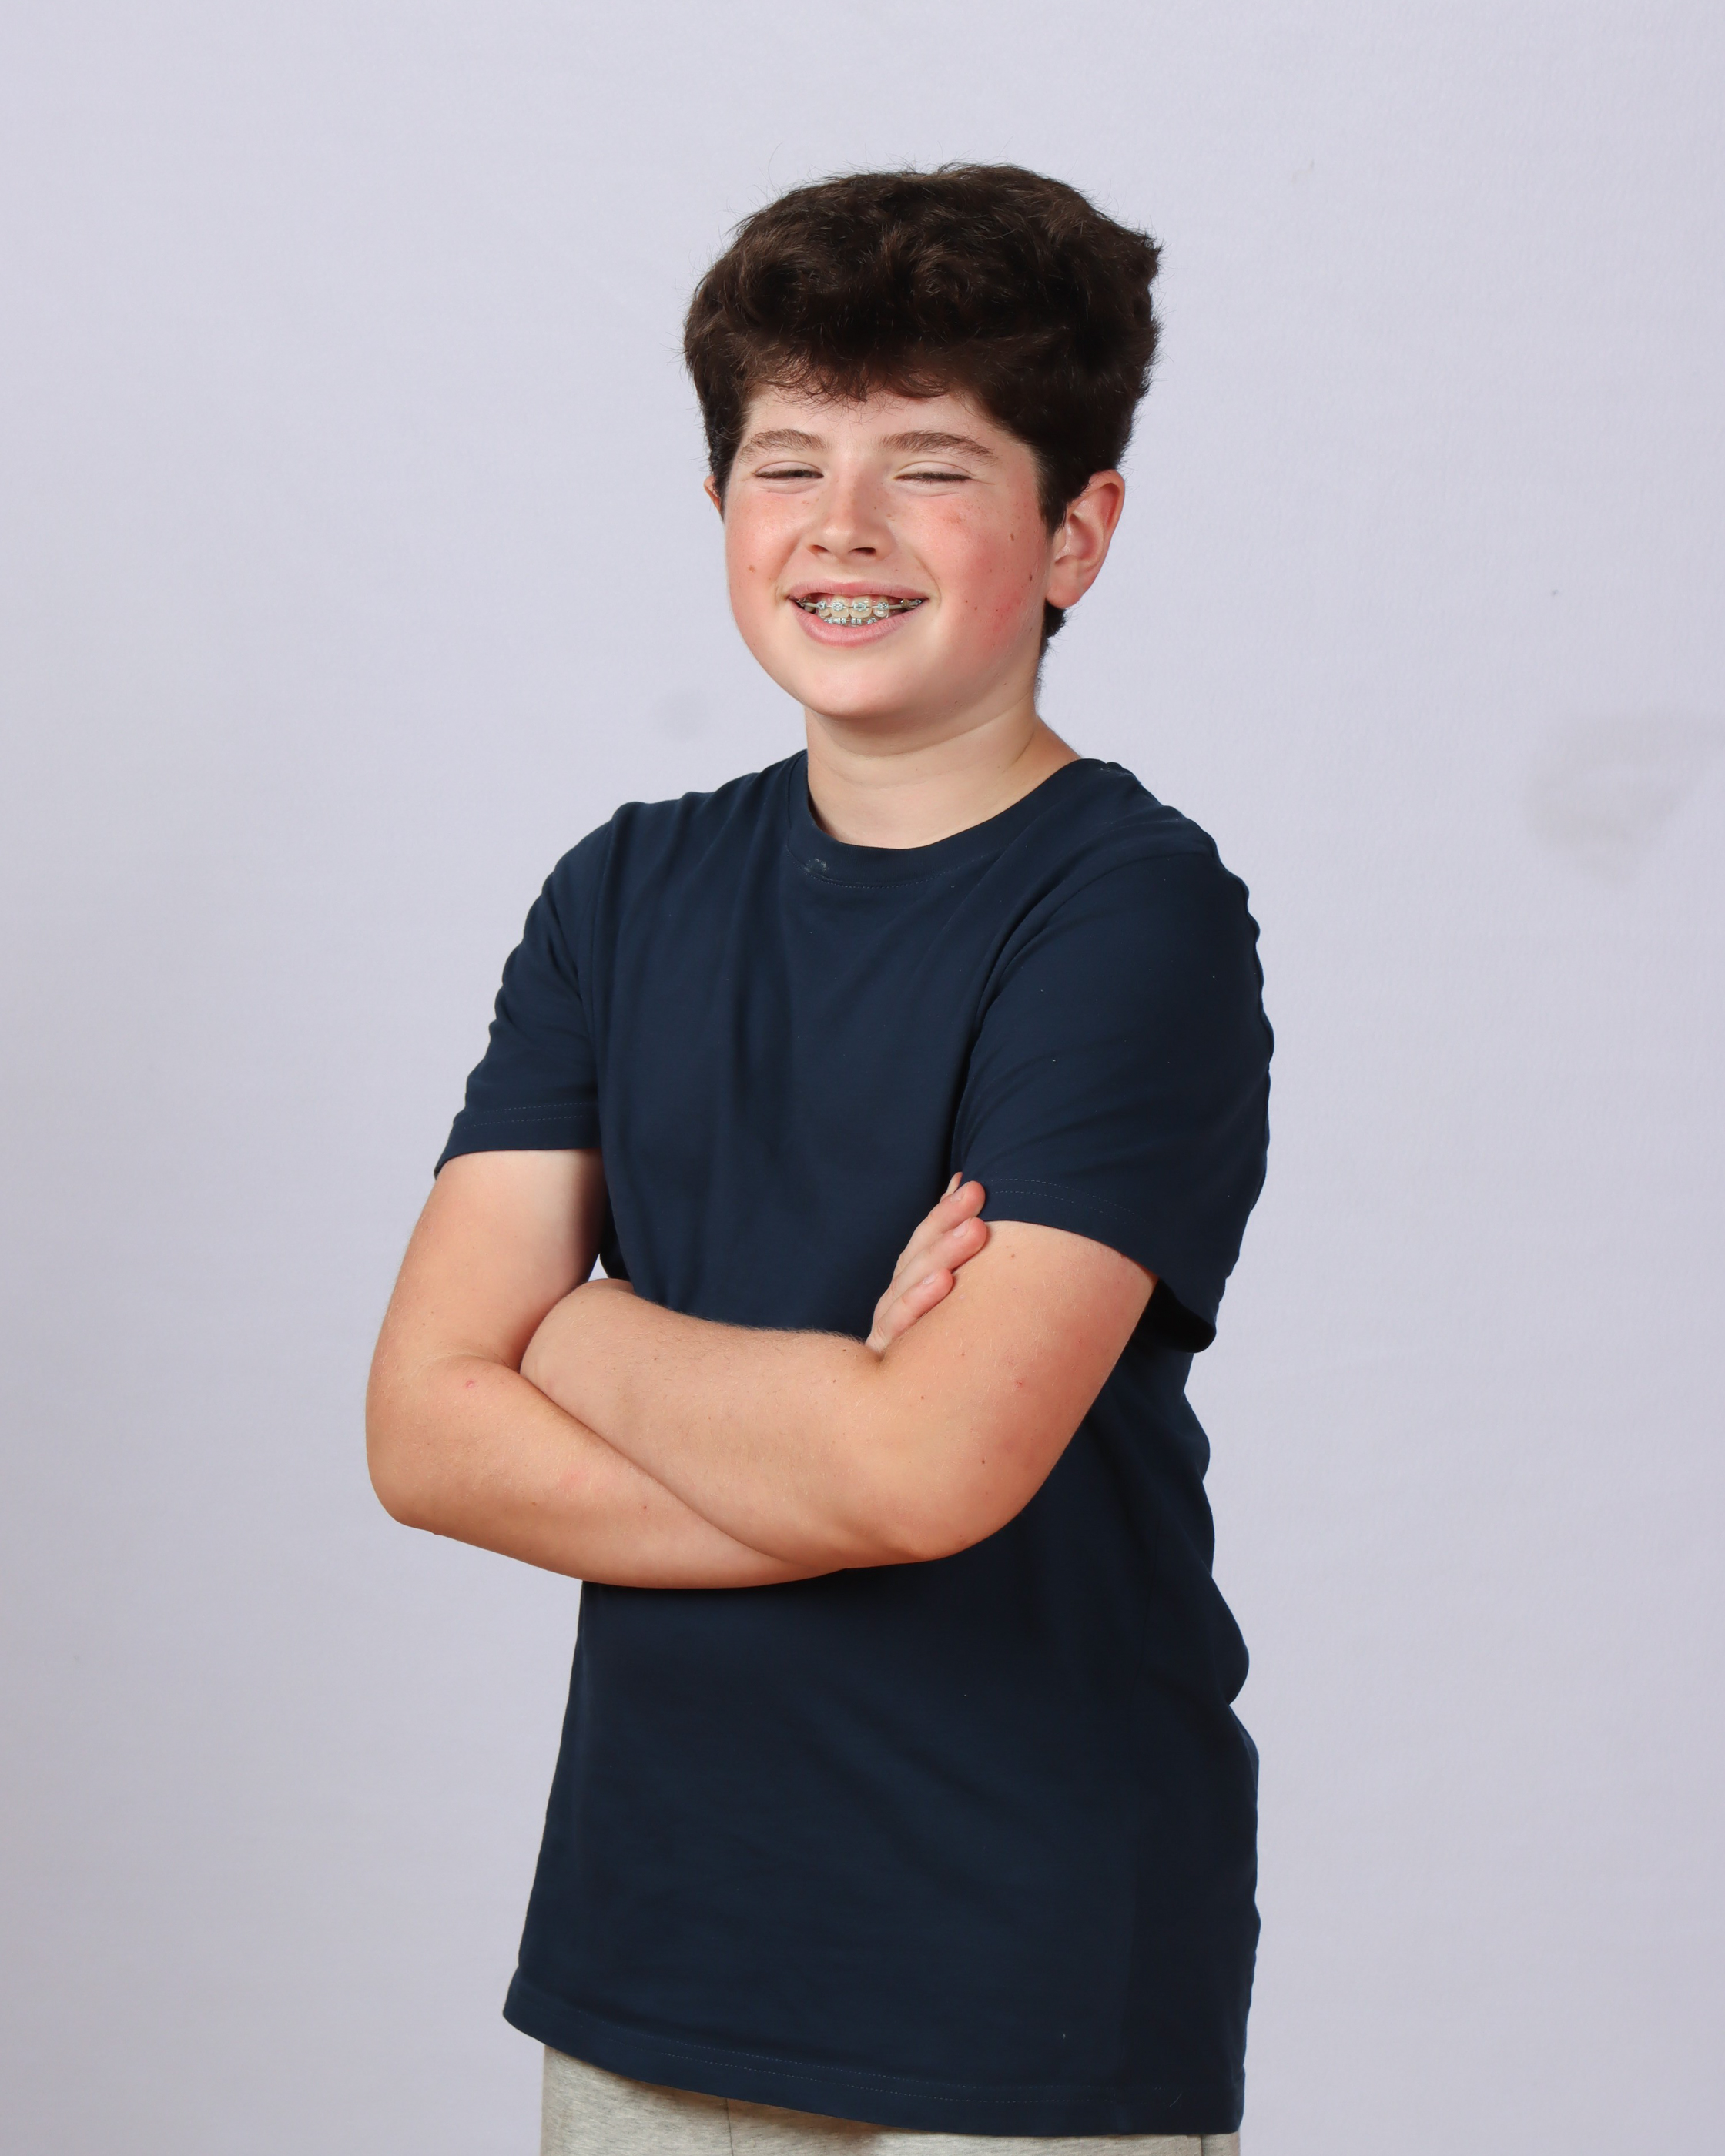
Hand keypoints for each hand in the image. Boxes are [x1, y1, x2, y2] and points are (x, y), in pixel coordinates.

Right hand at [866, 1176, 988, 1354]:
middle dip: (948, 1224)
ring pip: (909, 1285)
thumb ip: (949, 1250)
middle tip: (979, 1198)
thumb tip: (966, 1182)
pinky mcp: (883, 1366)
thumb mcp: (946, 1310)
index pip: (922, 1245)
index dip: (944, 1213)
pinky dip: (919, 1302)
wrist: (900, 1436)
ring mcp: (887, 1337)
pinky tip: (945, 1283)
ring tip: (975, 1231)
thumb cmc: (937, 1367)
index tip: (972, 1186)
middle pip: (915, 1259)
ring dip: (943, 1253)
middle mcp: (894, 1311)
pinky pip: (900, 1328)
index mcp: (908, 1295)